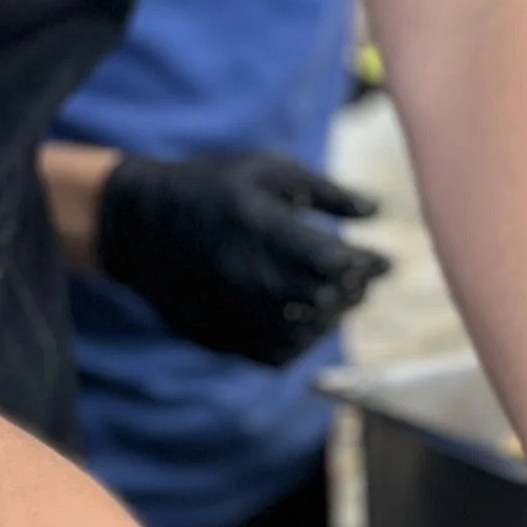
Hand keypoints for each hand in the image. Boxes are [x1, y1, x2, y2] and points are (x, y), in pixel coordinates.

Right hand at [94, 150, 387, 364]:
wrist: (141, 226)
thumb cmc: (214, 188)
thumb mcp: (269, 172)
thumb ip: (327, 192)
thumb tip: (377, 212)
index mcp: (262, 230)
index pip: (334, 263)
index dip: (368, 266)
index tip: (385, 261)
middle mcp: (247, 276)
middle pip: (324, 300)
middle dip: (354, 290)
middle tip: (364, 278)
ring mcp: (230, 311)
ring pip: (304, 333)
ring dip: (332, 318)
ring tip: (339, 298)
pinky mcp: (218, 336)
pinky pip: (275, 355)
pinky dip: (302, 343)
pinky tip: (308, 321)